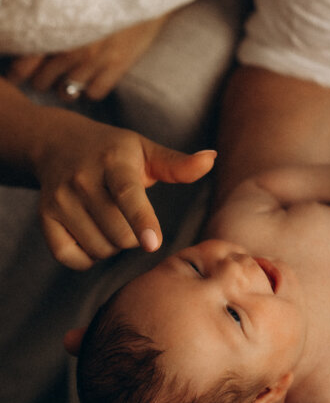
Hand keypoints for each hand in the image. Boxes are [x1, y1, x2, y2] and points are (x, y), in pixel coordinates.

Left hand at [7, 15, 168, 100]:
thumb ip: (43, 11)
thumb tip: (25, 25)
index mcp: (50, 26)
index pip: (20, 65)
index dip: (17, 71)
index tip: (18, 71)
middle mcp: (68, 46)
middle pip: (40, 81)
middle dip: (40, 77)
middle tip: (45, 70)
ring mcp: (94, 58)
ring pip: (66, 92)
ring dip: (64, 86)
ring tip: (67, 77)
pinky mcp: (118, 64)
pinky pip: (95, 93)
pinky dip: (91, 88)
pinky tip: (92, 76)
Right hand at [30, 106, 215, 269]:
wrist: (59, 144)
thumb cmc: (115, 151)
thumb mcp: (147, 150)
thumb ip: (178, 164)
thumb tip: (212, 159)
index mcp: (114, 161)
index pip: (128, 194)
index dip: (141, 220)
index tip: (152, 244)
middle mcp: (83, 179)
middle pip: (118, 233)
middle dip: (134, 235)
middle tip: (129, 215)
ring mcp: (60, 200)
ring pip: (98, 248)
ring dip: (113, 246)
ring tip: (112, 220)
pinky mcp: (45, 218)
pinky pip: (72, 258)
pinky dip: (88, 257)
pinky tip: (93, 235)